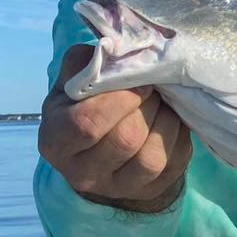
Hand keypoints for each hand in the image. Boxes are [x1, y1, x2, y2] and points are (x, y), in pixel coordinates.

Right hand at [39, 44, 191, 212]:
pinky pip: (175, 162)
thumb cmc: (88, 105)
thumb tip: (113, 46)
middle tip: (153, 87)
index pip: (86, 124)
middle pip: (126, 139)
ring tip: (163, 102)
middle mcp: (82, 172)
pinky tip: (173, 119)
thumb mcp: (76, 83)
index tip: (138, 82)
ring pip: (151, 157)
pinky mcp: (150, 190)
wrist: (102, 147)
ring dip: (166, 120)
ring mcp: (117, 187)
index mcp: (56, 142)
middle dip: (148, 105)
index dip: (119, 99)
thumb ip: (87, 63)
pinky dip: (180, 135)